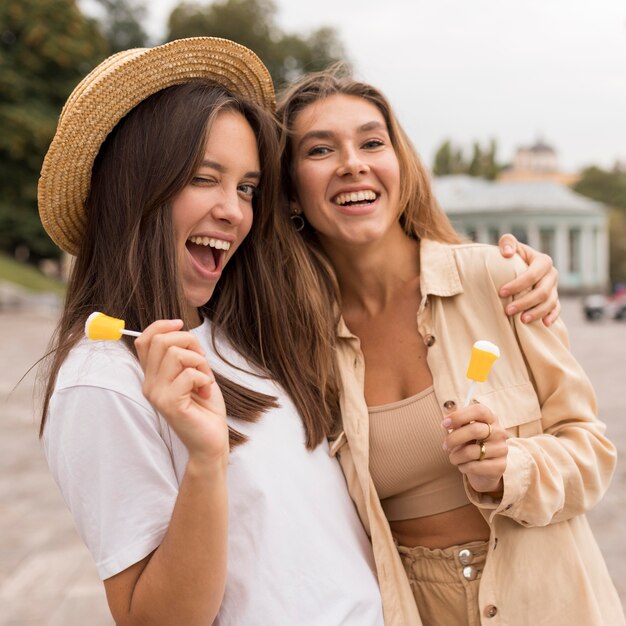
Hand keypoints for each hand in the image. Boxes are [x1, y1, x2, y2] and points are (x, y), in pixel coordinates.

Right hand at [135, 320, 227, 463]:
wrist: (211, 440)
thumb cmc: (205, 406)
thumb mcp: (194, 372)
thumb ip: (183, 354)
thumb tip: (180, 329)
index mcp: (153, 375)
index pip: (144, 340)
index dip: (162, 325)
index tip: (181, 324)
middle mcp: (149, 384)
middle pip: (160, 341)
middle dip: (188, 341)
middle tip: (202, 360)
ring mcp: (157, 395)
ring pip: (175, 354)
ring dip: (199, 362)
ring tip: (204, 379)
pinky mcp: (170, 404)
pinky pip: (188, 374)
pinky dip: (204, 378)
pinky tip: (205, 391)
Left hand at [442, 403, 507, 494]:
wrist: (484, 468)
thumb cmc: (471, 443)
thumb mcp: (464, 430)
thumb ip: (457, 423)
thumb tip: (446, 421)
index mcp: (490, 418)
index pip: (479, 410)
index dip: (459, 416)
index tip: (444, 424)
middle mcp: (499, 432)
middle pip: (475, 430)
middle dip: (453, 438)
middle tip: (444, 445)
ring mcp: (502, 449)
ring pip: (471, 452)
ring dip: (455, 456)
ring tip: (453, 458)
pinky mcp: (500, 466)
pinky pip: (474, 466)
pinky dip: (462, 467)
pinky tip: (463, 466)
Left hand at [498, 233, 559, 326]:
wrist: (519, 264)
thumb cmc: (513, 255)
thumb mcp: (510, 244)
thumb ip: (507, 242)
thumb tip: (507, 253)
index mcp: (543, 261)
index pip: (532, 275)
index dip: (518, 284)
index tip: (501, 292)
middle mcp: (552, 275)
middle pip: (542, 291)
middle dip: (525, 302)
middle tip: (508, 311)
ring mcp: (555, 287)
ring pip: (550, 302)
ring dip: (537, 312)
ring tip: (522, 320)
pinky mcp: (554, 298)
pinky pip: (557, 309)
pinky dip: (552, 316)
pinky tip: (544, 324)